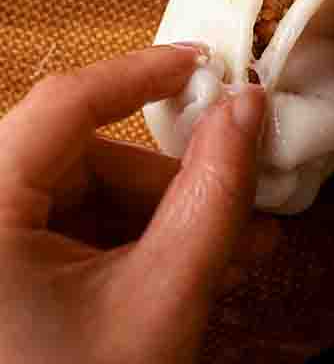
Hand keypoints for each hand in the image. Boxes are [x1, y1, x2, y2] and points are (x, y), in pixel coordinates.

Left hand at [0, 45, 267, 363]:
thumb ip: (213, 193)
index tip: (208, 64)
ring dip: (151, 220)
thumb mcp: (162, 299)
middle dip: (164, 181)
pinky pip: (54, 241)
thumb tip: (249, 105)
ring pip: (70, 201)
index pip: (65, 103)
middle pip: (74, 158)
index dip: (142, 73)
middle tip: (238, 189)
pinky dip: (117, 251)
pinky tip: (177, 275)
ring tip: (229, 252)